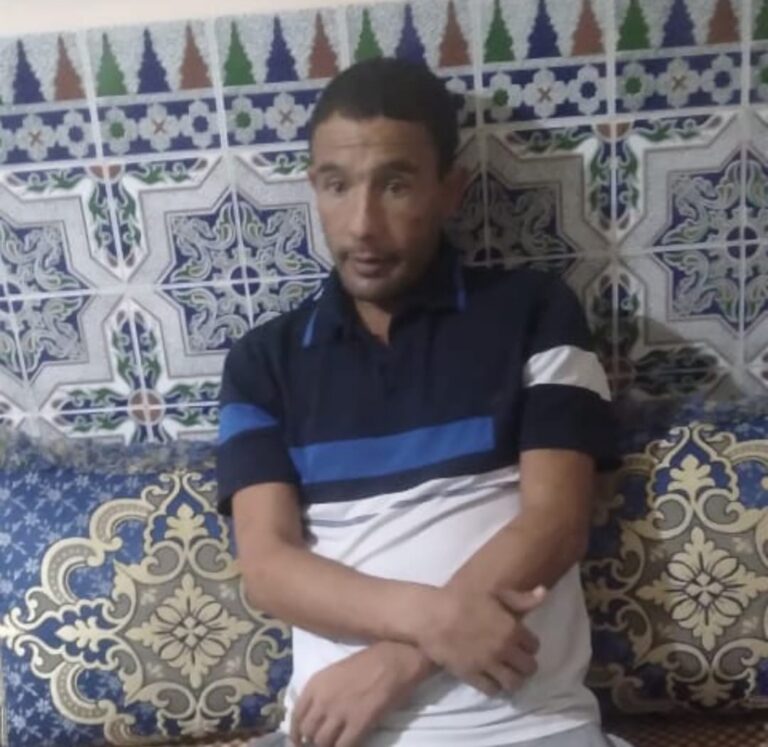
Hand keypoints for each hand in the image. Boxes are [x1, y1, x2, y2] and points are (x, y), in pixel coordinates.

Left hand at [290, 641, 430, 746]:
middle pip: (307, 733)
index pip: (296, 716)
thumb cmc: (367, 662)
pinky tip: (349, 744)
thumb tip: (315, 717)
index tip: (300, 741)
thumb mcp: (334, 673)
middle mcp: (322, 700)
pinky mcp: (358, 724)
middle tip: (321, 743)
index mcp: (315, 684)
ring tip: (335, 743)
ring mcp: (340, 713)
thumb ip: (321, 693)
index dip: (296, 733)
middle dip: (312, 741)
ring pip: (322, 743)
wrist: (393, 660)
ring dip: (327, 746)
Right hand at [416, 586, 544, 695]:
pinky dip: (494, 686)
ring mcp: (489, 665)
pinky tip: (491, 678)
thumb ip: (521, 598)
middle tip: (516, 659)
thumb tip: (543, 592)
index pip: (534, 646)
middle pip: (529, 668)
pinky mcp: (473, 676)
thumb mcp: (495, 594)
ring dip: (513, 679)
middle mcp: (505, 650)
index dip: (529, 644)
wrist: (433, 616)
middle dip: (525, 664)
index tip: (522, 642)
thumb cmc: (463, 600)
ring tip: (507, 673)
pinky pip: (492, 690)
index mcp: (513, 629)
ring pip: (514, 683)